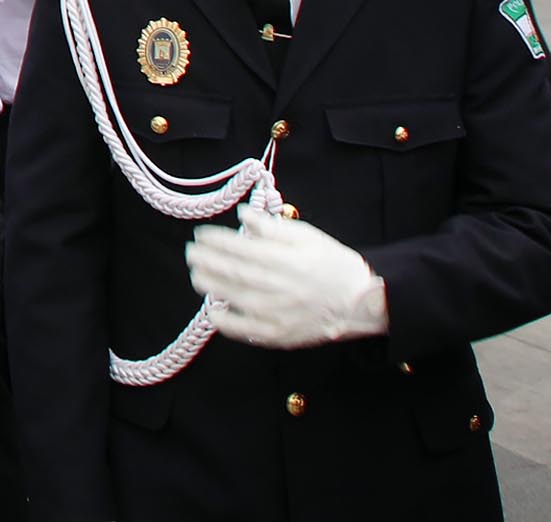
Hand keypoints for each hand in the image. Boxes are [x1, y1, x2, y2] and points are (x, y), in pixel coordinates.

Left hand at [187, 208, 389, 347]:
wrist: (360, 304)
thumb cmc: (334, 266)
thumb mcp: (308, 237)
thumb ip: (272, 228)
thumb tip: (242, 214)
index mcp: (287, 261)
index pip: (242, 248)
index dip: (217, 241)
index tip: (200, 234)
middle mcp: (280, 288)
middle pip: (234, 273)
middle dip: (207, 261)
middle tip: (190, 252)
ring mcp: (278, 315)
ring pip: (236, 299)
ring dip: (211, 286)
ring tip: (195, 274)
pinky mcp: (280, 335)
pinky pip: (246, 330)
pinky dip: (227, 322)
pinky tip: (213, 311)